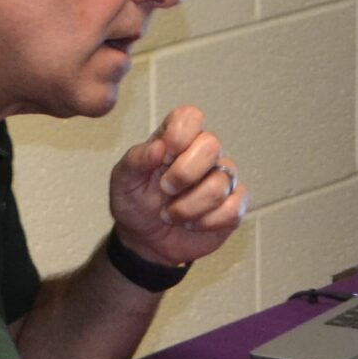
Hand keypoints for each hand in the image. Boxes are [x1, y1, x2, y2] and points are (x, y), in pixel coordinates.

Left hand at [109, 105, 245, 267]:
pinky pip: (233, 208)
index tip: (164, 156)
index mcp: (176, 139)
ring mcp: (222, 178)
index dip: (180, 133)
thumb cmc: (135, 203)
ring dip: (188, 207)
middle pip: (212, 145)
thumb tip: (158, 146)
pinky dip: (207, 222)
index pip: (191, 117)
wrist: (146, 241)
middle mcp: (203, 154)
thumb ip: (137, 160)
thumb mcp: (124, 181)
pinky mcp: (234, 205)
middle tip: (165, 190)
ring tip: (171, 215)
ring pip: (220, 183)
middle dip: (184, 174)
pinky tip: (192, 224)